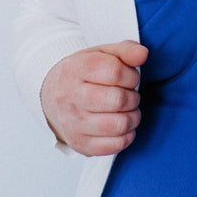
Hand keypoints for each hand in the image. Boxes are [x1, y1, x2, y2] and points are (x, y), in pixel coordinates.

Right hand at [40, 40, 148, 155]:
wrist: (53, 95)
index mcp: (75, 70)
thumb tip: (142, 54)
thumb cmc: (86, 72)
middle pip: (118, 100)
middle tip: (130, 95)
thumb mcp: (103, 54)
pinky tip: (123, 125)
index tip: (130, 78)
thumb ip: (126, 50)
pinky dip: (127, 136)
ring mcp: (73, 123)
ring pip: (118, 125)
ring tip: (129, 110)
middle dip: (133, 97)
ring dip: (133, 117)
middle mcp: (70, 97)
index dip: (131, 75)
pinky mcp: (79, 144)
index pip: (115, 72)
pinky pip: (113, 146)